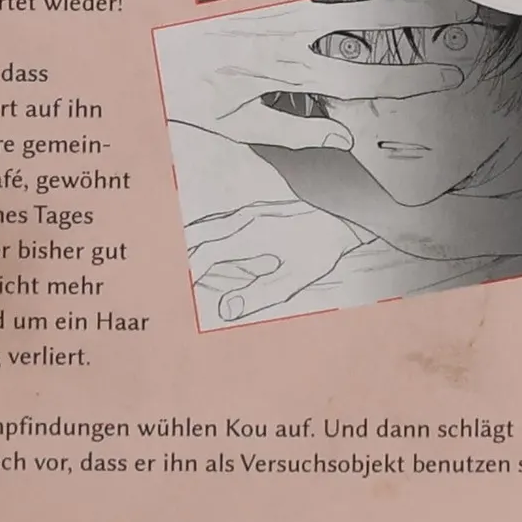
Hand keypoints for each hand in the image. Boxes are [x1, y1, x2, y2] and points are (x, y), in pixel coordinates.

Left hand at [157, 0, 467, 152]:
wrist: (146, 40)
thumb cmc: (190, 89)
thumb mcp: (236, 123)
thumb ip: (294, 128)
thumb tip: (345, 132)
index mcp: (282, 65)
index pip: (363, 72)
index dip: (411, 75)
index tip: (451, 76)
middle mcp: (286, 23)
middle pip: (371, 17)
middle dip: (426, 17)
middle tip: (470, 17)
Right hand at [187, 199, 366, 324]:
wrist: (348, 212)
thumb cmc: (323, 246)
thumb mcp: (296, 277)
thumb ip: (260, 294)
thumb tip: (226, 309)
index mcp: (249, 234)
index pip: (205, 253)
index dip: (190, 272)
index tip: (179, 288)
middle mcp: (245, 218)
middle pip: (200, 233)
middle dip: (185, 253)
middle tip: (173, 275)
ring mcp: (252, 212)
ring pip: (211, 225)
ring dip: (198, 244)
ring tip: (188, 264)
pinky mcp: (260, 211)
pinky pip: (226, 223)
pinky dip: (213, 237)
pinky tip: (219, 250)